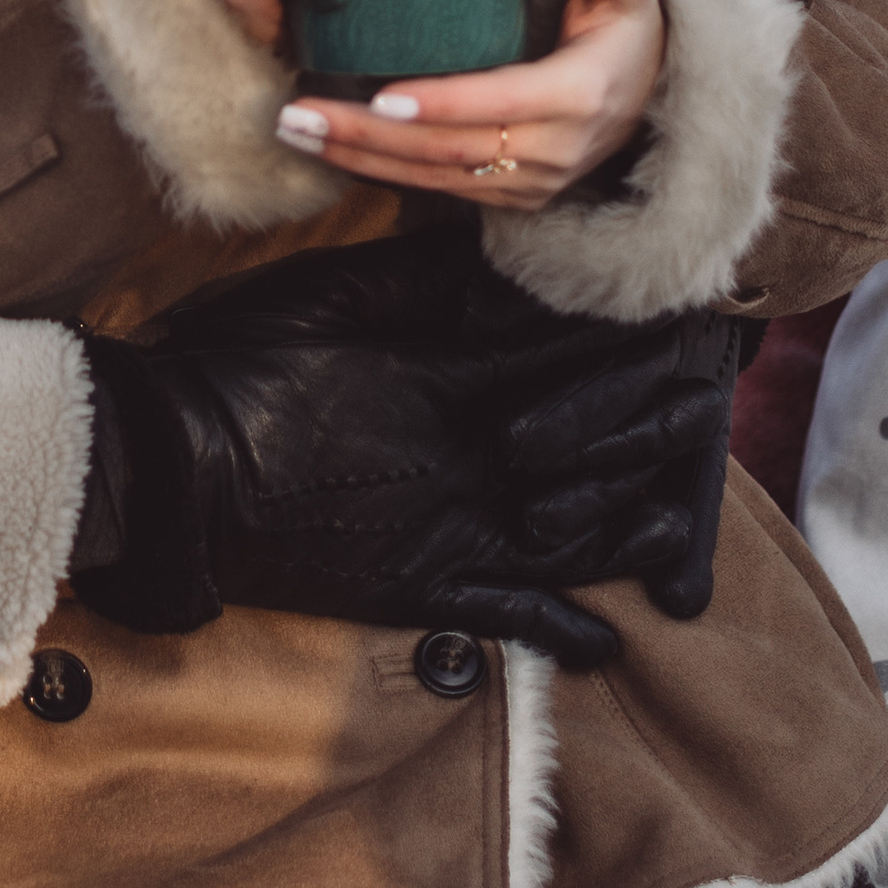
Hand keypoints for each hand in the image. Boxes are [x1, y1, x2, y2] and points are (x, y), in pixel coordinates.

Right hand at [73, 234, 729, 670]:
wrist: (179, 470)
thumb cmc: (240, 366)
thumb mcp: (324, 293)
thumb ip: (414, 277)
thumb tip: (490, 249)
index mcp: (447, 379)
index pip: (563, 358)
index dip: (628, 342)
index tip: (682, 319)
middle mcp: (470, 458)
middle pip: (586, 442)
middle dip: (652, 418)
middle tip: (708, 394)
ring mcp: (449, 531)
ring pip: (570, 529)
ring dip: (633, 517)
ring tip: (685, 507)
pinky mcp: (417, 588)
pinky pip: (507, 615)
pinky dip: (562, 629)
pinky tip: (609, 638)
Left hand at [275, 0, 666, 213]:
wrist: (657, 88)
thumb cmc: (630, 20)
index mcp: (579, 93)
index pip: (499, 103)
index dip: (441, 103)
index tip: (380, 94)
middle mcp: (556, 149)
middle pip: (450, 150)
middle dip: (369, 136)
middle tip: (298, 114)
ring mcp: (535, 180)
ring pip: (437, 177)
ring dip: (361, 159)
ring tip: (295, 130)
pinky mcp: (515, 195)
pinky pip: (443, 188)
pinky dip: (384, 173)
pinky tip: (332, 150)